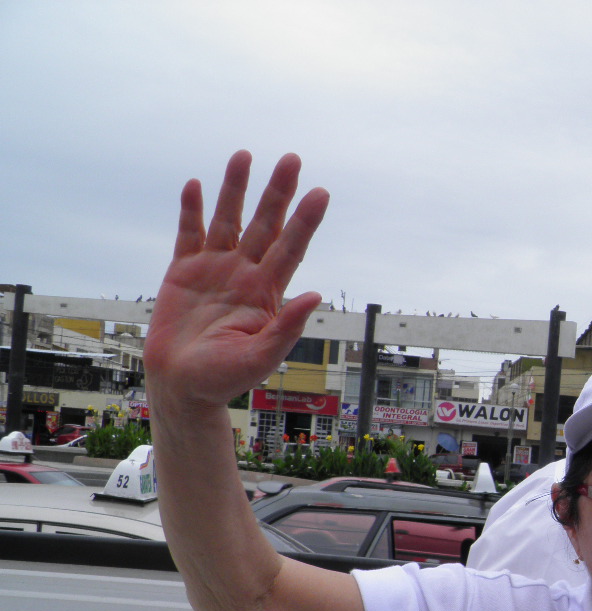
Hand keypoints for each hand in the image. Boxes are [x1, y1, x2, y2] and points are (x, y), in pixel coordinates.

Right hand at [143, 151, 328, 407]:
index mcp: (267, 293)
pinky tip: (197, 186)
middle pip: (265, 224)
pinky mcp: (183, 271)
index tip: (321, 193)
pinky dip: (192, 210)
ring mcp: (215, 269)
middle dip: (277, 193)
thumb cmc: (225, 378)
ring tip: (245, 155)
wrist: (183, 386)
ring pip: (228, 220)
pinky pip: (189, 234)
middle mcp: (245, 274)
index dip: (305, 221)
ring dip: (236, 189)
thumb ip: (288, 327)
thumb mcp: (262, 356)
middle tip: (292, 160)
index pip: (292, 249)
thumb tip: (315, 294)